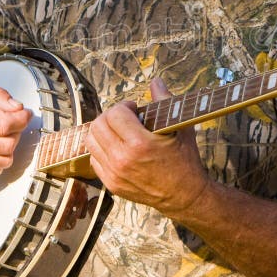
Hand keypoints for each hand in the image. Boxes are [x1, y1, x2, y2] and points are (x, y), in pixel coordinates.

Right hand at [0, 77, 31, 177]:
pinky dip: (0, 159)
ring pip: (5, 160)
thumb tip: (18, 108)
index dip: (22, 118)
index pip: (6, 124)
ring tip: (2, 134)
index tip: (24, 113)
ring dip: (10, 147)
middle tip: (13, 122)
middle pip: (8, 144)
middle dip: (18, 132)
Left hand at [84, 78, 209, 215]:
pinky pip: (94, 159)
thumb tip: (156, 81)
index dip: (124, 106)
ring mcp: (114, 173)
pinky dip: (102, 149)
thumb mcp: (180, 128)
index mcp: (140, 144)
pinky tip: (118, 147)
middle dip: (111, 116)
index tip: (135, 108)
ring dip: (103, 131)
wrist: (185, 196)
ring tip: (119, 131)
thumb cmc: (185, 160)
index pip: (115, 113)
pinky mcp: (111, 184)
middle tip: (125, 117)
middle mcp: (122, 159)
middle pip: (98, 125)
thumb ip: (165, 101)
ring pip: (90, 141)